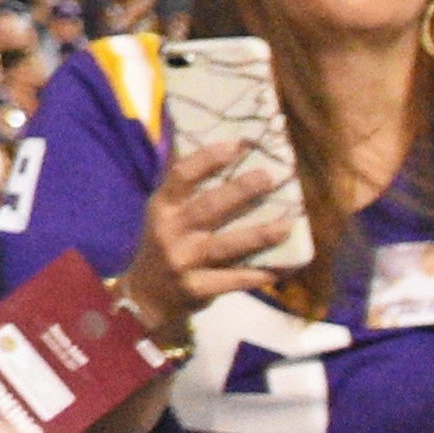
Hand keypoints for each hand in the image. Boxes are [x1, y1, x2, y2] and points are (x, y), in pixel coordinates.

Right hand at [117, 136, 297, 336]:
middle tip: (269, 177)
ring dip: (258, 235)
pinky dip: (260, 275)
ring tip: (287, 225)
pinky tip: (285, 268)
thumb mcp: (163, 212)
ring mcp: (184, 262)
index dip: (208, 158)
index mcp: (162, 206)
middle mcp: (171, 231)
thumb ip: (184, 186)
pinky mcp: (197, 289)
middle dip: (239, 192)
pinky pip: (234, 281)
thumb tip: (202, 139)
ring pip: (225, 246)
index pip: (181, 176)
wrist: (145, 295)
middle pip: (208, 208)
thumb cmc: (163, 242)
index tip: (237, 145)